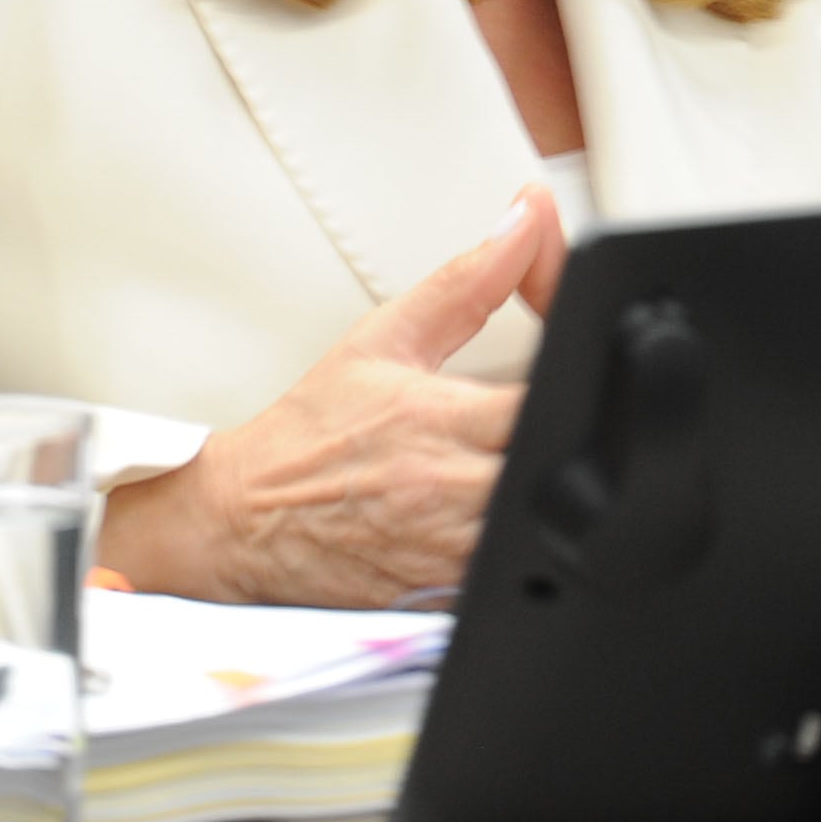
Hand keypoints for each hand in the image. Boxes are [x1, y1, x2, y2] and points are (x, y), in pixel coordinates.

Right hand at [95, 188, 566, 609]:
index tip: (574, 381)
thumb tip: (523, 223)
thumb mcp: (384, 338)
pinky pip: (509, 576)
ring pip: (540, 531)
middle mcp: (448, 490)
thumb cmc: (309, 432)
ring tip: (513, 479)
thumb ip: (465, 281)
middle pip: (555, 471)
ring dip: (539, 504)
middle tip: (552, 434)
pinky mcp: (444, 598)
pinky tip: (494, 529)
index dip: (577, 390)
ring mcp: (449, 552)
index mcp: (438, 418)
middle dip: (567, 451)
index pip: (548, 401)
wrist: (243, 516)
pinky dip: (515, 554)